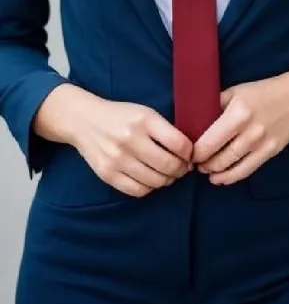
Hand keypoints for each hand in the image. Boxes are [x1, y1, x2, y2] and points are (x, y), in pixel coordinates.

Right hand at [71, 94, 193, 197]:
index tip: (190, 155)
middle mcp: (130, 139)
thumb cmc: (120, 116)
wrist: (84, 120)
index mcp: (144, 120)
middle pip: (169, 165)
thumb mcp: (145, 112)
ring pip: (155, 181)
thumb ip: (165, 130)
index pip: (179, 144)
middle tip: (182, 168)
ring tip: (167, 174)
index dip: (190, 153)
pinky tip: (150, 179)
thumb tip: (189, 154)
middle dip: (181, 170)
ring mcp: (117, 158)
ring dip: (167, 180)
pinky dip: (149, 188)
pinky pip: (138, 190)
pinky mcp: (107, 174)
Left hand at [192, 74, 288, 184]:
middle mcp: (249, 130)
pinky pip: (246, 170)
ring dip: (214, 171)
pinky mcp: (270, 152)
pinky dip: (230, 177)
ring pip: (231, 166)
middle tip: (194, 162)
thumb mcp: (234, 91)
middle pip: (218, 157)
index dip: (194, 151)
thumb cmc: (260, 93)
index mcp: (237, 112)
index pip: (209, 140)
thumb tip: (192, 121)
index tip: (187, 152)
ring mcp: (261, 144)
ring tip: (205, 170)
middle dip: (202, 163)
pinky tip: (220, 178)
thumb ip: (215, 106)